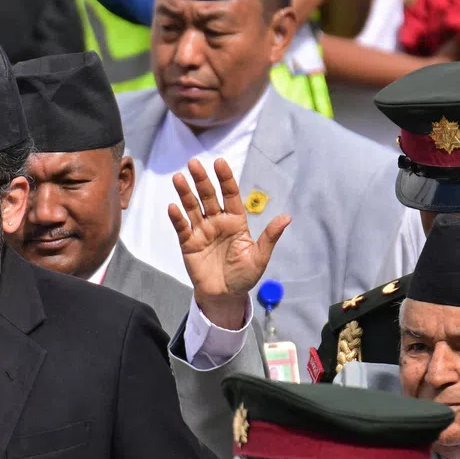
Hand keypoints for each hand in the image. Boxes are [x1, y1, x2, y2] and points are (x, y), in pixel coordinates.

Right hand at [168, 158, 290, 330]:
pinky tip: (173, 207)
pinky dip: (177, 217)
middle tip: (194, 163)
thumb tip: (287, 217)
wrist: (224, 296)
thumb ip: (269, 237)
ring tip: (178, 178)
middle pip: (208, 196)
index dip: (225, 179)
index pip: (230, 195)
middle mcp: (218, 222)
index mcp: (236, 222)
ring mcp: (202, 231)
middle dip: (202, 180)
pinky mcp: (188, 243)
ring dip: (186, 193)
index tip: (220, 163)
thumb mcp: (260, 257)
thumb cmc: (244, 276)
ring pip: (193, 208)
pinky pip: (182, 227)